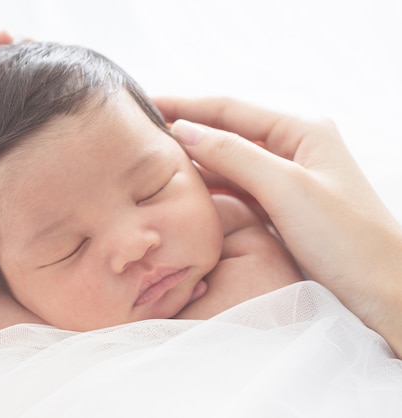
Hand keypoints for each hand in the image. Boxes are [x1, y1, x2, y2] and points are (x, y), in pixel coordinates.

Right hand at [154, 97, 401, 356]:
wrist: (382, 291)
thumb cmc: (348, 240)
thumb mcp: (287, 189)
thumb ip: (234, 155)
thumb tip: (186, 130)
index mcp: (301, 129)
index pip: (230, 108)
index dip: (185, 104)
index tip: (146, 102)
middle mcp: (293, 146)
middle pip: (228, 129)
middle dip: (187, 127)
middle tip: (143, 130)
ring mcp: (287, 174)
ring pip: (230, 158)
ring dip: (195, 157)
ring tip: (154, 157)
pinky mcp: (282, 202)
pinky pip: (237, 184)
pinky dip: (211, 183)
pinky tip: (186, 186)